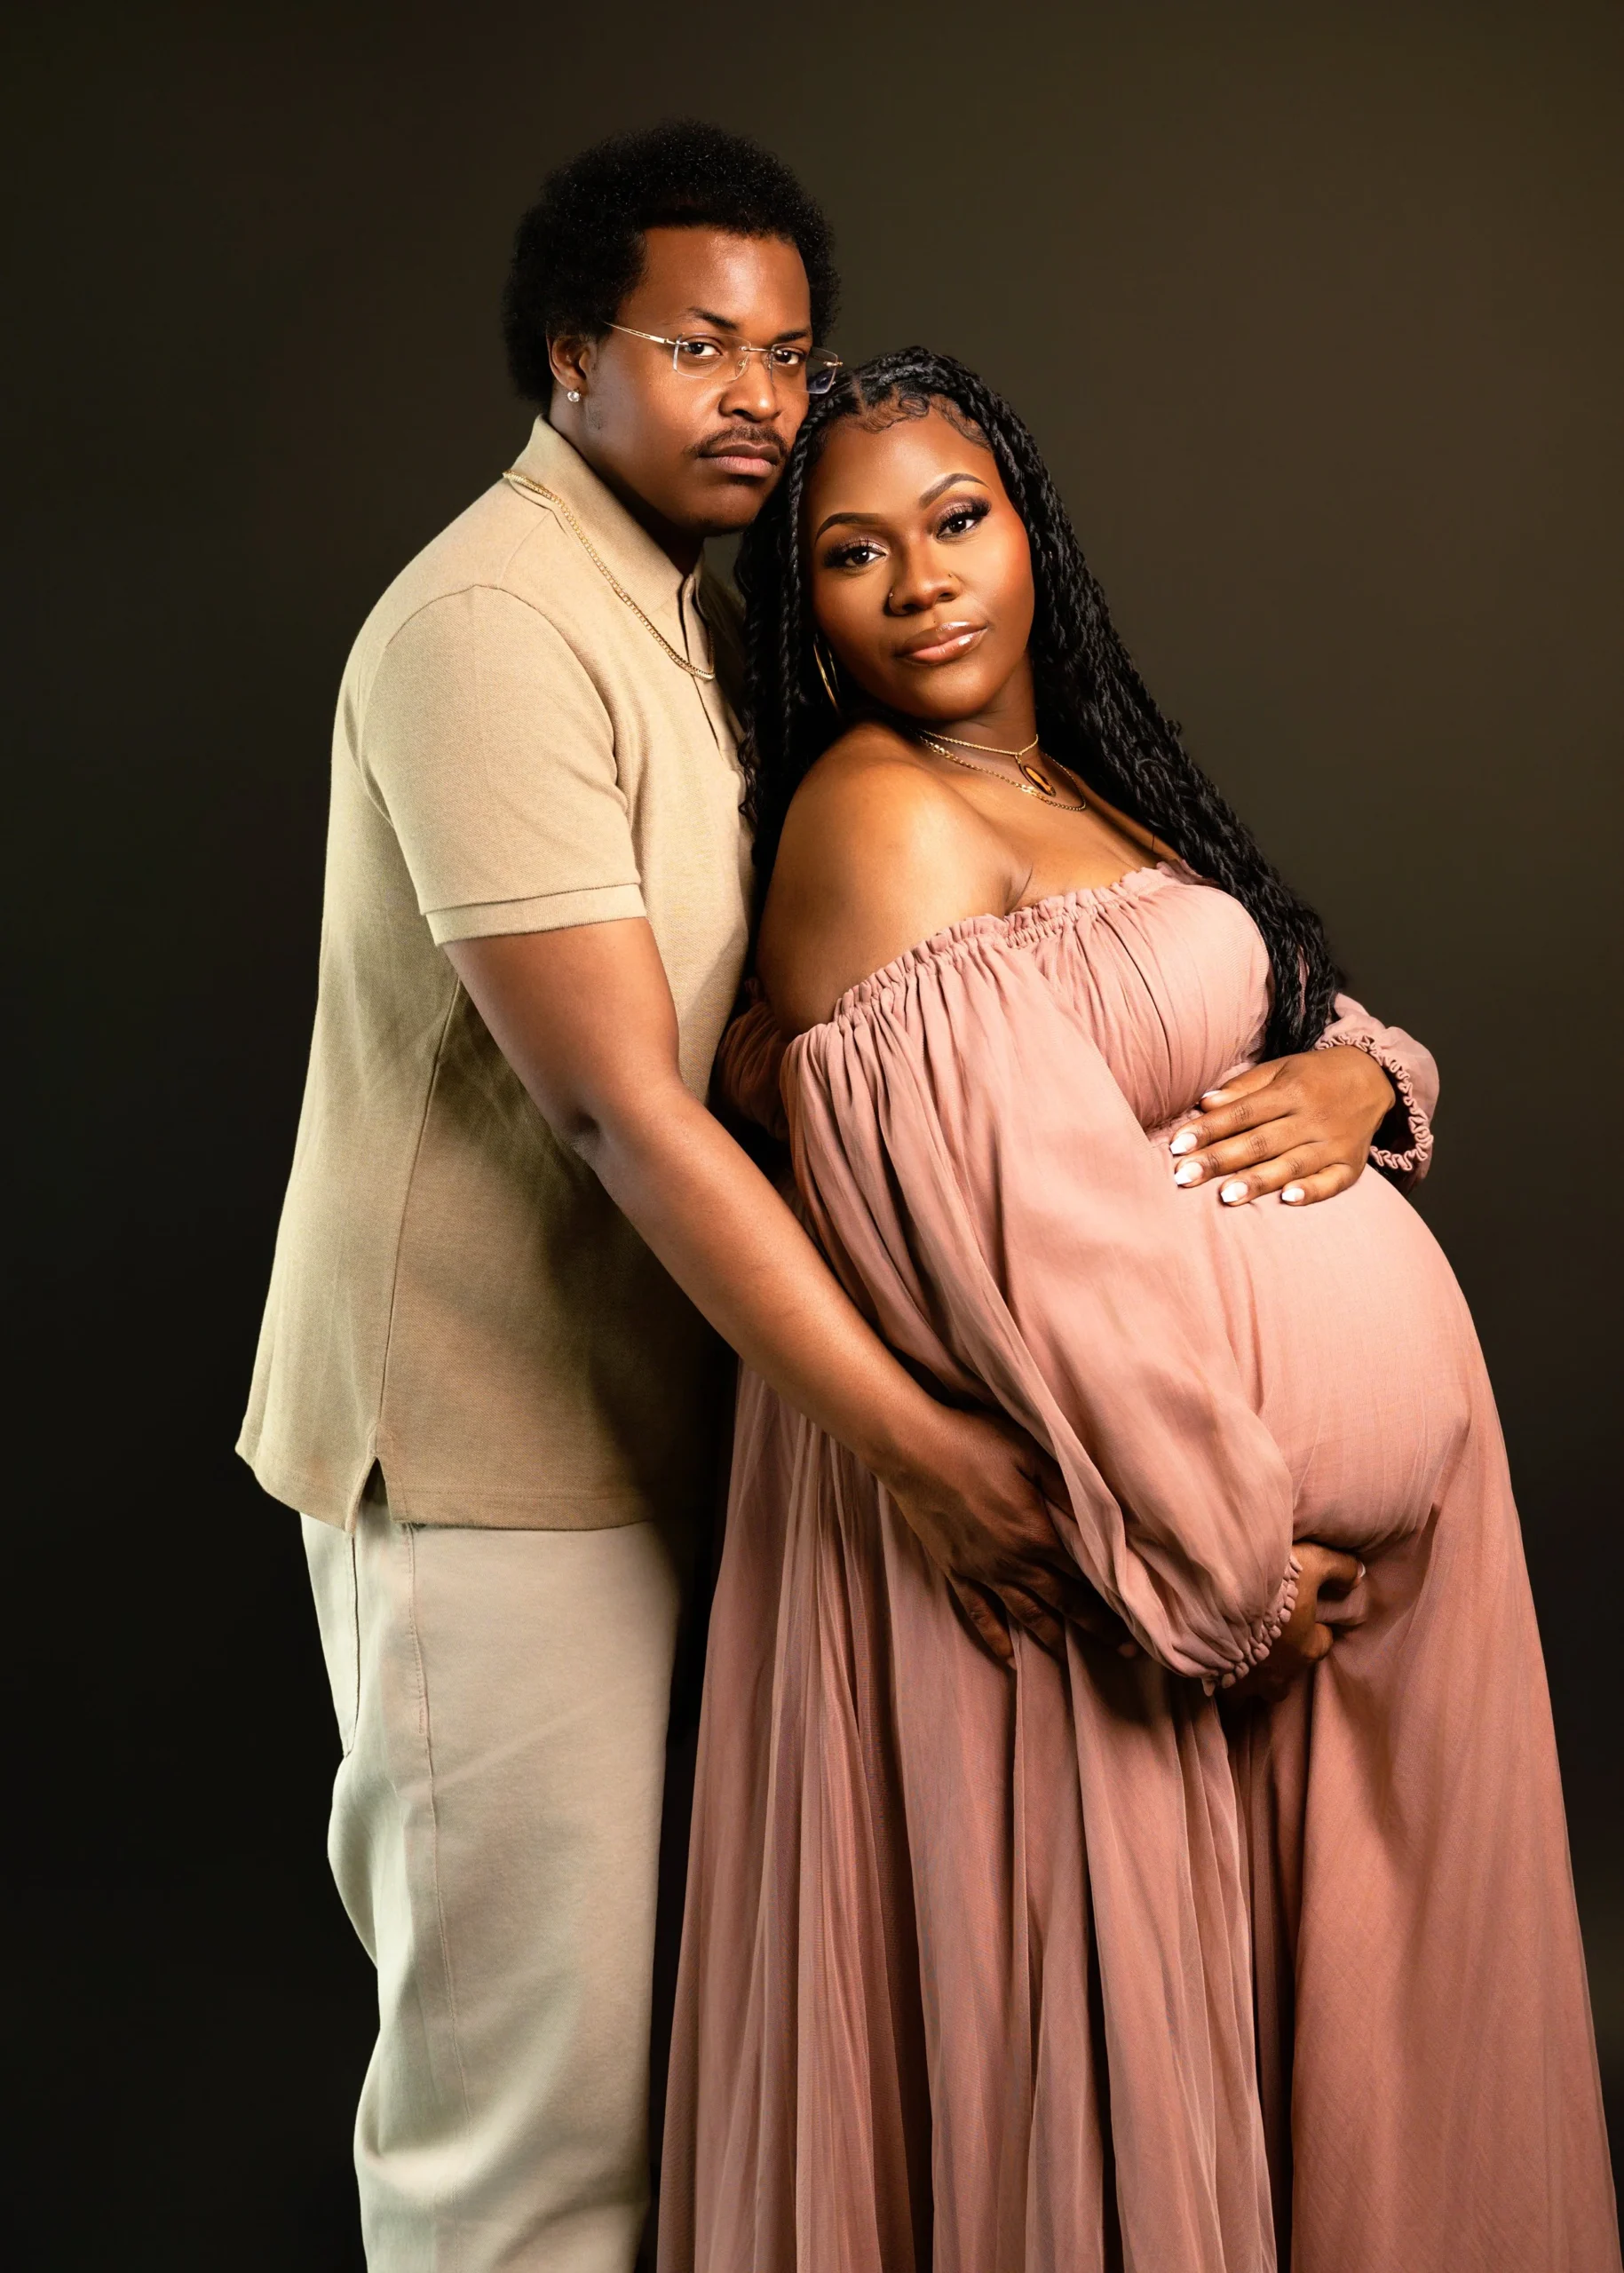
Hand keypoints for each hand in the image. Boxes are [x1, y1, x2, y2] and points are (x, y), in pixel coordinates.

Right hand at [880, 1404, 1135, 1667]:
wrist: (912, 1450)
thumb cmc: (974, 1442)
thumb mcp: (1031, 1454)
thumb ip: (1068, 1488)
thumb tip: (1104, 1514)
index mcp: (1038, 1535)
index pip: (1086, 1576)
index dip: (1114, 1600)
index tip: (1138, 1621)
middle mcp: (1013, 1562)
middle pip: (1063, 1602)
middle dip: (1096, 1627)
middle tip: (1124, 1650)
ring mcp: (982, 1570)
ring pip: (1025, 1614)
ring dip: (1053, 1636)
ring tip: (1074, 1654)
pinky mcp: (955, 1570)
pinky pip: (979, 1613)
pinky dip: (995, 1637)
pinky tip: (1009, 1658)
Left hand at [1168, 1046, 1395, 1207]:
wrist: (1375, 1078)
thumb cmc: (1315, 1077)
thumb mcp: (1280, 1070)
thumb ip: (1243, 1088)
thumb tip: (1204, 1104)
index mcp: (1290, 1091)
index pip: (1242, 1113)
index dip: (1209, 1130)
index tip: (1177, 1146)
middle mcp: (1311, 1117)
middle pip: (1260, 1141)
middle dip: (1220, 1160)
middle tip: (1184, 1177)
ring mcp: (1333, 1143)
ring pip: (1291, 1164)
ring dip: (1258, 1180)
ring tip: (1225, 1196)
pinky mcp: (1351, 1165)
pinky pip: (1332, 1181)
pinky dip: (1312, 1191)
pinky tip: (1288, 1200)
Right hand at [1228, 1541, 1363, 1701]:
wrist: (1221, 1598)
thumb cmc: (1275, 1585)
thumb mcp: (1314, 1564)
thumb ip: (1338, 1568)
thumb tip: (1357, 1574)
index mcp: (1306, 1648)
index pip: (1322, 1643)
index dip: (1316, 1629)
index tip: (1306, 1614)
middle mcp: (1280, 1672)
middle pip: (1287, 1680)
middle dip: (1283, 1665)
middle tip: (1273, 1640)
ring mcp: (1248, 1680)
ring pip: (1256, 1688)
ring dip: (1253, 1675)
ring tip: (1242, 1653)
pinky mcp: (1219, 1679)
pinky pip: (1225, 1684)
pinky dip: (1224, 1672)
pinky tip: (1217, 1654)